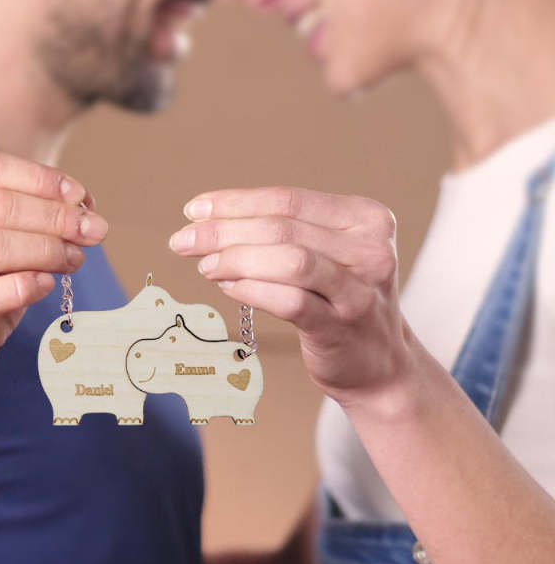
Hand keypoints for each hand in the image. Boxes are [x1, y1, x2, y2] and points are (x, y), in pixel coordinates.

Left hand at [170, 187, 413, 404]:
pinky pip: (290, 301)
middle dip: (223, 231)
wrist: (379, 364)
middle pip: (282, 227)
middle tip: (184, 239)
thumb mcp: (327, 253)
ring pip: (288, 260)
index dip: (235, 202)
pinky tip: (227, 287)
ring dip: (235, 259)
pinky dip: (252, 290)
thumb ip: (284, 232)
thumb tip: (210, 220)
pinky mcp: (342, 326)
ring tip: (205, 265)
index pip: (288, 199)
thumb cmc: (340, 299)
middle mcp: (370, 249)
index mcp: (365, 218)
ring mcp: (359, 290)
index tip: (194, 210)